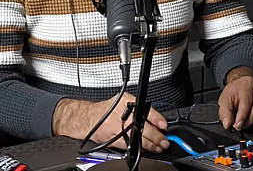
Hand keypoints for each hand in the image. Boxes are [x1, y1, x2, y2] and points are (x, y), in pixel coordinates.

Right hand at [52, 93, 170, 152]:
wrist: (88, 118)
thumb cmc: (106, 110)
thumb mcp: (123, 102)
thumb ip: (139, 109)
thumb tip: (156, 120)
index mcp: (125, 101)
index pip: (144, 110)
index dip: (156, 118)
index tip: (163, 125)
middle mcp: (121, 114)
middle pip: (142, 126)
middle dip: (155, 135)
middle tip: (164, 140)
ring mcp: (116, 127)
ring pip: (136, 137)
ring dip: (150, 144)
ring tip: (158, 147)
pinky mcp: (112, 139)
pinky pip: (128, 145)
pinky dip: (138, 148)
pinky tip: (146, 150)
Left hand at [218, 67, 252, 130]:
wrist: (243, 84)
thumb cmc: (234, 91)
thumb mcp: (224, 100)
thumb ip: (225, 113)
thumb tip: (227, 124)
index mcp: (246, 86)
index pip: (245, 105)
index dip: (241, 118)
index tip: (237, 126)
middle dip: (247, 121)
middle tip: (240, 126)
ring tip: (244, 122)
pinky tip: (252, 117)